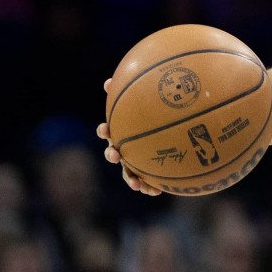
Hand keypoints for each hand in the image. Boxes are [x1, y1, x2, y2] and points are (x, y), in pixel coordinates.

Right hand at [97, 78, 161, 195]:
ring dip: (130, 179)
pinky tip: (158, 191)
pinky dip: (149, 187)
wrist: (166, 136)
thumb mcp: (148, 104)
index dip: (104, 130)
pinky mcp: (145, 173)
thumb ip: (136, 92)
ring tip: (137, 185)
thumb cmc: (153, 117)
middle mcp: (123, 147)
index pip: (107, 130)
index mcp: (121, 132)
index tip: (106, 129)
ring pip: (127, 172)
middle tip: (116, 154)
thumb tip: (113, 80)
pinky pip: (146, 182)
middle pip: (112, 152)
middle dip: (112, 154)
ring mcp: (133, 162)